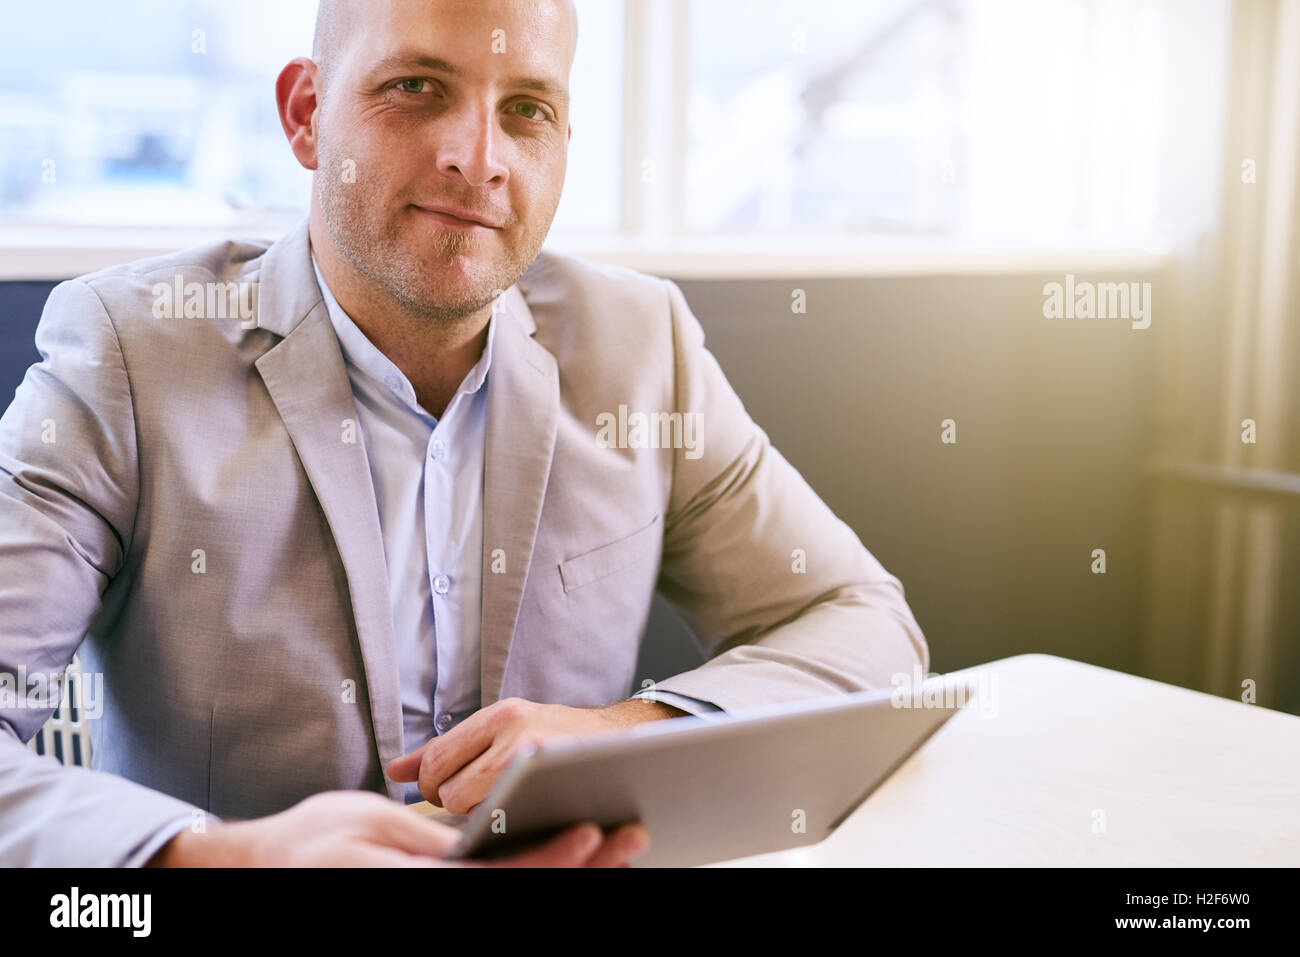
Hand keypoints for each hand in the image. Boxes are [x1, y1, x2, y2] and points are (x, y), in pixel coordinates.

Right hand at [147, 790, 649, 866]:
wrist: (259, 873)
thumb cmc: (308, 843)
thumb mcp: (371, 825)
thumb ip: (433, 840)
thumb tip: (490, 838)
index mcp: (422, 886)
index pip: (504, 879)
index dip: (555, 857)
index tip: (595, 831)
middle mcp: (435, 904)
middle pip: (526, 895)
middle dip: (586, 869)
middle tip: (633, 835)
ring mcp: (435, 907)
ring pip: (516, 901)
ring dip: (572, 875)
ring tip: (619, 845)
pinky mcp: (434, 903)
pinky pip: (492, 896)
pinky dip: (536, 875)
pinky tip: (571, 858)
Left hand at [386, 697, 687, 812]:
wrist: (622, 740)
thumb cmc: (555, 737)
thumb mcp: (503, 730)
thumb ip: (450, 748)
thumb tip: (396, 770)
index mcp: (499, 715)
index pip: (437, 759)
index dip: (434, 786)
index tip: (450, 792)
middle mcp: (515, 728)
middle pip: (449, 787)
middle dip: (452, 803)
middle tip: (475, 803)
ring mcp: (535, 756)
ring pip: (471, 805)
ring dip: (478, 814)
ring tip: (501, 806)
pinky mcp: (553, 778)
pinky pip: (503, 816)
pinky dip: (503, 820)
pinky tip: (518, 812)